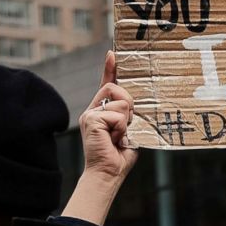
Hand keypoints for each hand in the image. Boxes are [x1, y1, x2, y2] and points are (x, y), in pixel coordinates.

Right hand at [61, 51, 137, 225]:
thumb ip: (129, 115)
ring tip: (119, 136)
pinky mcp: (91, 119)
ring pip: (120, 100)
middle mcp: (93, 109)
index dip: (110, 68)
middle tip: (128, 124)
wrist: (108, 172)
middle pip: (116, 87)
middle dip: (129, 103)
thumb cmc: (120, 156)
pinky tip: (114, 139)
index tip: (113, 53)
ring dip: (127, 119)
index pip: (106, 84)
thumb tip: (135, 104)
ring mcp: (90, 113)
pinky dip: (121, 127)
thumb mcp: (129, 130)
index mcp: (102, 110)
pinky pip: (117, 114)